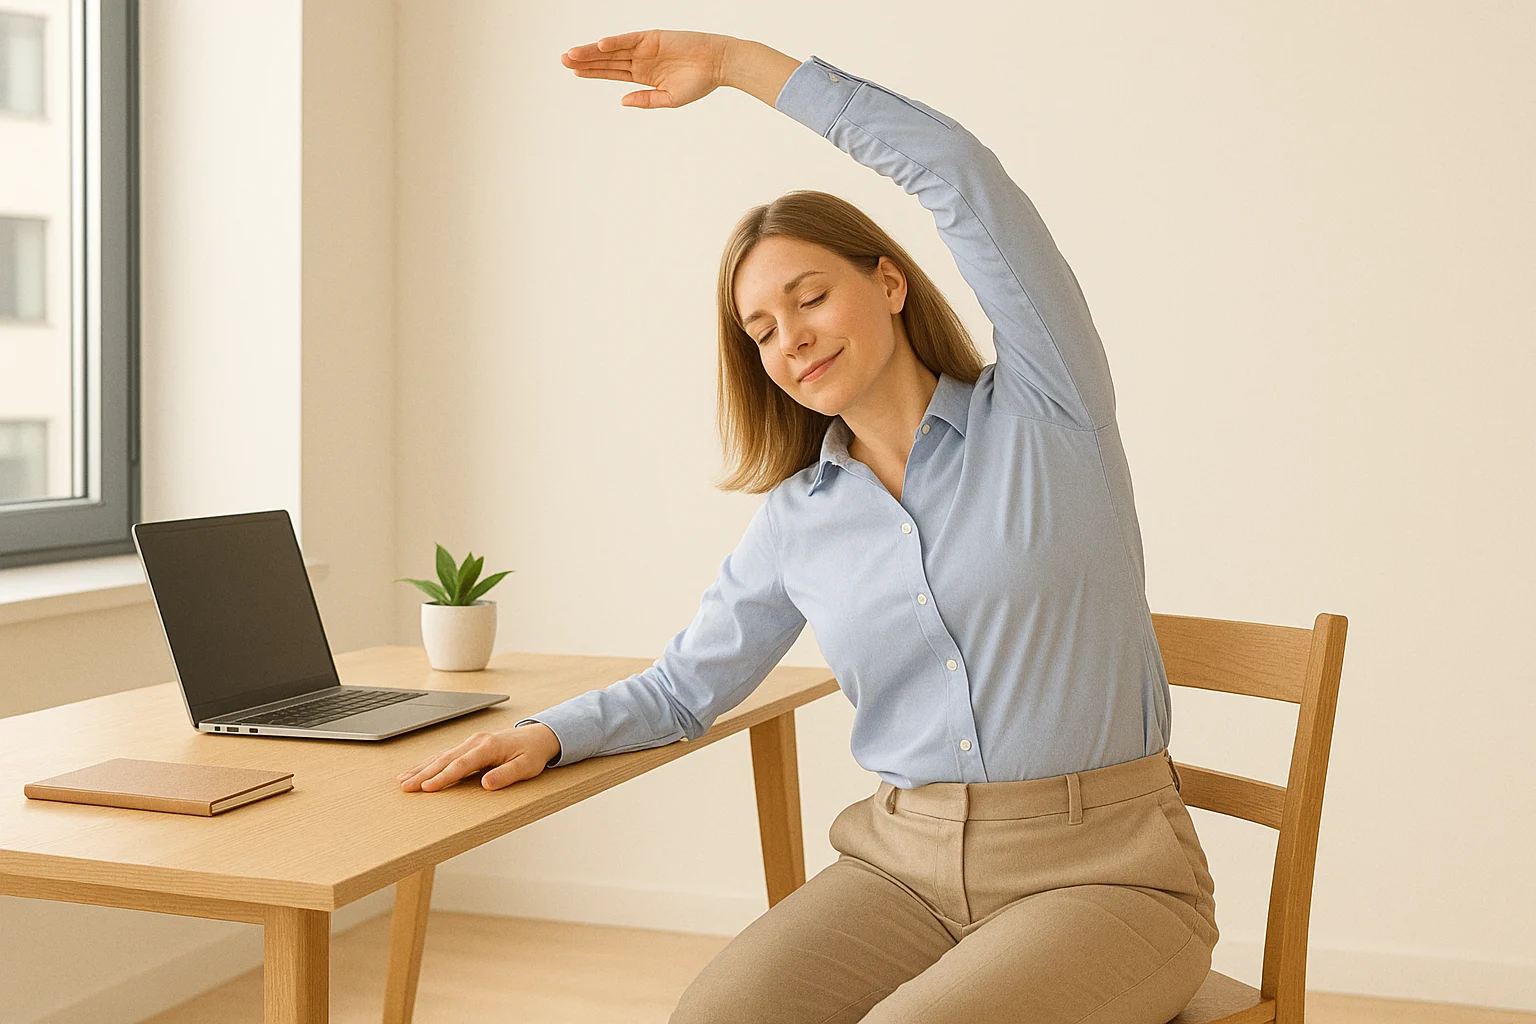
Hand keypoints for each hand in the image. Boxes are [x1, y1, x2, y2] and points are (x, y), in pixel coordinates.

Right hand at [397, 724, 558, 791]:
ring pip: (441, 756)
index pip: (461, 765)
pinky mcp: (469, 745)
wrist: (538, 736)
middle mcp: (476, 742)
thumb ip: (506, 775)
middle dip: (423, 774)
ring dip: (421, 768)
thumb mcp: (526, 767)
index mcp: (488, 747)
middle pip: (445, 760)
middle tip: (405, 787)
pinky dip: (429, 763)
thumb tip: (486, 784)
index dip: (443, 777)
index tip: (426, 787)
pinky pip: (445, 755)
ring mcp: (471, 742)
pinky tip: (417, 770)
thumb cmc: (532, 753)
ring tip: (403, 780)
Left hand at [559, 29, 731, 108]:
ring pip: (613, 49)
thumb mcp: (670, 99)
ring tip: (571, 54)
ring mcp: (645, 47)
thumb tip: (622, 101)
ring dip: (592, 51)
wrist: (718, 64)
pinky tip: (599, 45)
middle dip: (585, 61)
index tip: (574, 72)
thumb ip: (645, 100)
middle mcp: (640, 60)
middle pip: (607, 60)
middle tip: (562, 60)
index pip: (612, 73)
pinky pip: (629, 39)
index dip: (592, 72)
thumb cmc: (699, 83)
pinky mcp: (653, 37)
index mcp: (643, 75)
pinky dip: (615, 42)